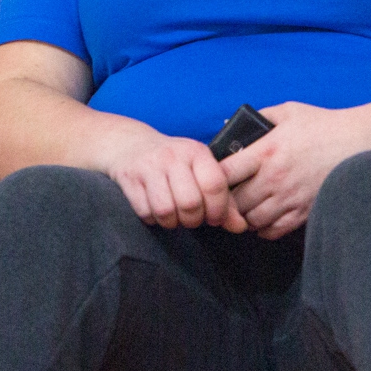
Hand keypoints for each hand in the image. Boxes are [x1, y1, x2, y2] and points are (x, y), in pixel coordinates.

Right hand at [103, 133, 248, 232]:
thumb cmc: (173, 163)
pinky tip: (156, 211)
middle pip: (190, 203)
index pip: (214, 185)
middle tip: (192, 218)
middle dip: (193, 220)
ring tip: (174, 216)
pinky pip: (145, 212)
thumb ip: (224, 200)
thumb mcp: (200, 172)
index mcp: (196, 152)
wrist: (130, 144)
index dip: (218, 209)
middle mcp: (173, 156)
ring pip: (166, 211)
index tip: (214, 218)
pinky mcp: (130, 179)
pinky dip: (153, 219)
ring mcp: (149, 166)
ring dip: (172, 222)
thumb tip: (240, 227)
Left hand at [219, 102, 370, 239]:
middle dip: (226, 201)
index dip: (213, 177)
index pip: (225, 172)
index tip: (214, 177)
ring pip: (251, 220)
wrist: (360, 143)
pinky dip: (263, 228)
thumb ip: (258, 118)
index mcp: (267, 151)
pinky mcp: (304, 212)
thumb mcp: (288, 111)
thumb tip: (229, 126)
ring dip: (243, 216)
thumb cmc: (323, 125)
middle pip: (234, 202)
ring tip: (243, 208)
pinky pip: (273, 230)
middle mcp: (274, 178)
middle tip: (225, 197)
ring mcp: (290, 198)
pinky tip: (262, 218)